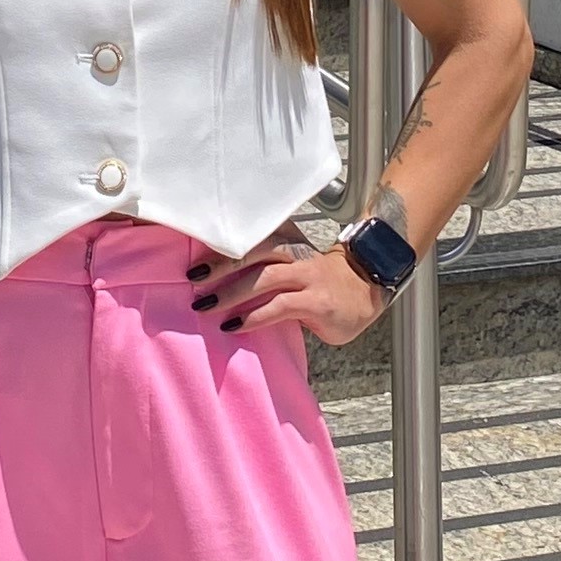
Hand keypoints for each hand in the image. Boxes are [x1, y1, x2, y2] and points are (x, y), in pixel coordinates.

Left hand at [188, 234, 389, 350]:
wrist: (367, 288)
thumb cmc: (323, 281)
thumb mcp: (295, 266)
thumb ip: (267, 269)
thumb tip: (222, 279)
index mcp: (288, 239)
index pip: (252, 235)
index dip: (223, 241)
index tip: (194, 248)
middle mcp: (297, 253)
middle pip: (253, 250)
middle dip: (220, 263)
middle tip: (193, 276)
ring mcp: (308, 276)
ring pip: (264, 277)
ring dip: (230, 292)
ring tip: (205, 305)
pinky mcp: (316, 302)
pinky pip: (279, 306)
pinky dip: (253, 317)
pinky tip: (234, 326)